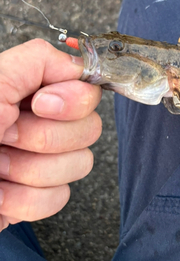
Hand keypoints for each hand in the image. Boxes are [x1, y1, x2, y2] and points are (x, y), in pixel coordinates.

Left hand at [0, 39, 101, 231]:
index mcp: (27, 90)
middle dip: (43, 138)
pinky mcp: (34, 195)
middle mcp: (37, 122)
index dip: (71, 100)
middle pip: (90, 128)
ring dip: (31, 171)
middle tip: (4, 136)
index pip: (86, 87)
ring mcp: (38, 160)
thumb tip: (78, 65)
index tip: (37, 106)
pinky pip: (60, 197)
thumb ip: (37, 61)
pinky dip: (25, 199)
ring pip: (80, 164)